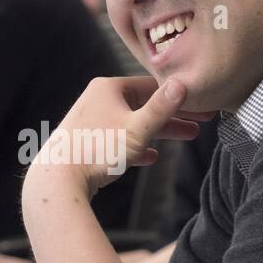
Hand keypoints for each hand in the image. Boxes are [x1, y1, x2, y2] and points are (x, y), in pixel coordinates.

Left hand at [24, 76, 213, 198]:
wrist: (57, 180)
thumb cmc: (97, 151)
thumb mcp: (137, 129)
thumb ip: (162, 108)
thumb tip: (183, 82)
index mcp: (109, 88)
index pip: (153, 86)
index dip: (181, 96)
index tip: (204, 106)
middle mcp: (98, 100)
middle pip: (145, 104)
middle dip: (175, 115)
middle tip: (202, 122)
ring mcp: (91, 121)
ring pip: (134, 123)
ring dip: (160, 131)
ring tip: (186, 137)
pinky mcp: (87, 142)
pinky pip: (119, 141)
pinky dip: (137, 146)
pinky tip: (150, 158)